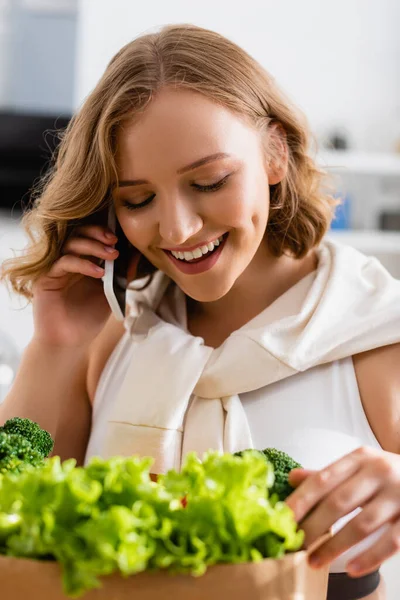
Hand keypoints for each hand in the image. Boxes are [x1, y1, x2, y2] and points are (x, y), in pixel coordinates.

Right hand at [32, 224, 137, 348]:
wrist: (69, 342)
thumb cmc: (89, 319)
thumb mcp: (111, 293)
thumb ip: (121, 274)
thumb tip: (136, 254)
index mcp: (84, 261)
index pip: (91, 237)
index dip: (104, 233)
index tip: (122, 238)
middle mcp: (69, 261)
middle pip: (78, 234)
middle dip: (98, 234)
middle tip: (114, 241)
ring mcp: (57, 268)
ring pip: (71, 244)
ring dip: (93, 246)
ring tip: (111, 256)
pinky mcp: (46, 278)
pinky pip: (63, 262)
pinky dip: (83, 264)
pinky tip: (99, 273)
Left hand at [285, 446, 399, 576]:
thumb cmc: (386, 474)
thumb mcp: (358, 466)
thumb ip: (328, 474)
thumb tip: (293, 478)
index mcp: (360, 458)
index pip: (323, 479)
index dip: (301, 500)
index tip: (283, 518)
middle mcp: (378, 472)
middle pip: (339, 502)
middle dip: (313, 526)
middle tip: (294, 544)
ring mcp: (397, 495)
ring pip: (361, 525)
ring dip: (334, 546)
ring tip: (313, 561)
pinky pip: (390, 542)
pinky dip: (369, 558)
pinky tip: (351, 568)